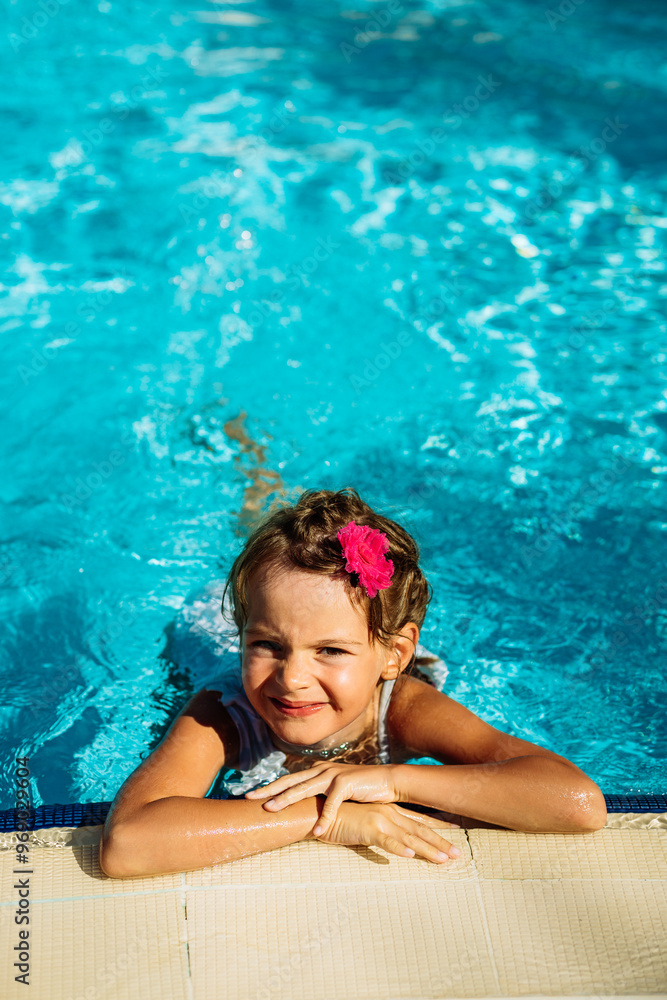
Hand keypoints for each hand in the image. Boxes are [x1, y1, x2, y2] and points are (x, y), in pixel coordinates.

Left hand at [245, 763, 399, 835]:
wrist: (387, 781)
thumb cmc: (361, 789)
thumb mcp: (336, 791)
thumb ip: (320, 796)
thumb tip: (304, 809)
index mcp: (316, 772)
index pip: (287, 780)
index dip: (269, 787)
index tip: (250, 794)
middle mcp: (321, 771)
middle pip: (289, 781)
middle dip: (267, 790)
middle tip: (248, 797)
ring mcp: (332, 775)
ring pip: (303, 789)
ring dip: (285, 800)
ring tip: (269, 810)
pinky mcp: (346, 784)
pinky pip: (331, 804)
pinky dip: (324, 818)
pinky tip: (317, 831)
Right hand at [315, 800, 461, 863]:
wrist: (319, 811)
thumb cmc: (341, 817)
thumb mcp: (366, 822)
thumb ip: (382, 829)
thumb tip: (396, 840)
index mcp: (390, 811)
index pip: (419, 819)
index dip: (439, 826)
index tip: (456, 830)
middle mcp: (389, 814)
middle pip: (420, 830)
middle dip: (440, 843)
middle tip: (458, 854)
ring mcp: (379, 821)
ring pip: (409, 838)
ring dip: (427, 850)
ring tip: (443, 860)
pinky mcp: (367, 829)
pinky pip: (386, 841)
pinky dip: (398, 848)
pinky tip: (410, 856)